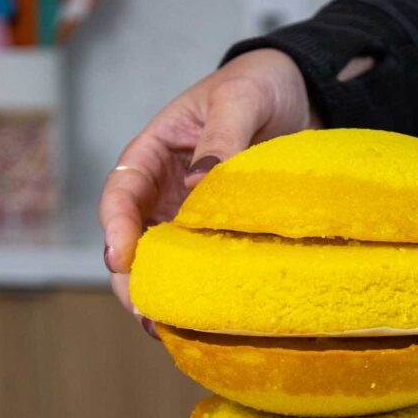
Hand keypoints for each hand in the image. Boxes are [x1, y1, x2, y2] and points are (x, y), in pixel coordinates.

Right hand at [98, 49, 317, 319]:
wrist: (301, 96)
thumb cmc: (260, 85)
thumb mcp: (240, 99)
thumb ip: (221, 138)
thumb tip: (199, 186)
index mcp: (154, 154)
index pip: (122, 194)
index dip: (116, 228)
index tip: (120, 259)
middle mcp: (165, 193)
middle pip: (134, 242)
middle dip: (133, 280)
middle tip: (145, 312)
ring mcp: (190, 221)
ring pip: (166, 266)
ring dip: (165, 299)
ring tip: (170, 332)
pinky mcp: (220, 242)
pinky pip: (205, 272)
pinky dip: (202, 298)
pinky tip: (206, 326)